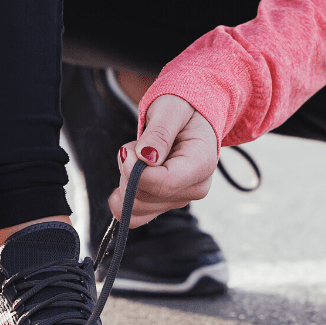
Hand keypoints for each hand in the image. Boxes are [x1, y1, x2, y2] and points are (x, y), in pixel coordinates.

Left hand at [108, 94, 217, 227]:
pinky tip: (126, 178)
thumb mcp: (170, 110)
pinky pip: (136, 216)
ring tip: (139, 154)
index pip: (164, 183)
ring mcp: (179, 199)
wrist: (192, 116)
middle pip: (145, 197)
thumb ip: (159, 133)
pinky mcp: (165, 204)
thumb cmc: (183, 108)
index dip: (136, 172)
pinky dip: (123, 198)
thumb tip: (145, 157)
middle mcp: (194, 188)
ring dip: (125, 179)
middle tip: (135, 145)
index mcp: (201, 164)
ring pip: (136, 207)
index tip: (128, 150)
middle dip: (127, 171)